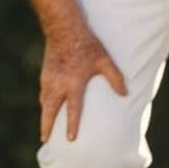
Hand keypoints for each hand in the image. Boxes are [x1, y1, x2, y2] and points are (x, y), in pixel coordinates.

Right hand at [40, 26, 126, 141]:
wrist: (64, 28)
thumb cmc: (87, 44)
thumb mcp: (104, 60)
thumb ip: (115, 78)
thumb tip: (125, 94)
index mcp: (73, 84)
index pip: (72, 110)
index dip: (71, 125)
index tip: (70, 139)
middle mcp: (58, 84)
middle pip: (49, 110)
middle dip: (46, 126)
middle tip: (45, 140)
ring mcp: (49, 79)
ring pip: (44, 102)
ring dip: (44, 115)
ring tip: (45, 128)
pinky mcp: (45, 73)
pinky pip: (43, 92)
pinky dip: (44, 102)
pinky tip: (46, 105)